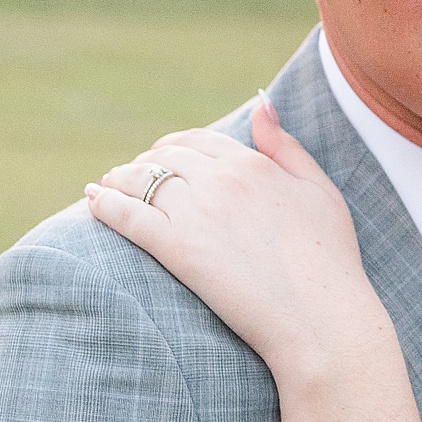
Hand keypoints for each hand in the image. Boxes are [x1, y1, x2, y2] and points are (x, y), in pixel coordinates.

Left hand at [86, 98, 384, 382]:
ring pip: (141, 180)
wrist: (319, 317)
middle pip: (166, 157)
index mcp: (253, 164)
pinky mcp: (176, 249)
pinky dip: (105, 205)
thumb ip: (286, 146)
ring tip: (106, 186)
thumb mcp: (319, 190)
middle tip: (131, 175)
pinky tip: (92, 201)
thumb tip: (260, 104)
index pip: (199, 140)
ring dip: (118, 179)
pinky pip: (128, 216)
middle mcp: (221, 180)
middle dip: (144, 162)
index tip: (163, 155)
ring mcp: (196, 213)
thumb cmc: (330, 259)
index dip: (175, 145)